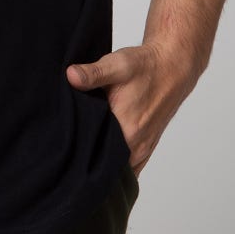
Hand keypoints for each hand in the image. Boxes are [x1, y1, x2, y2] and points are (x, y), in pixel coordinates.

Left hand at [65, 42, 200, 176]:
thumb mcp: (117, 64)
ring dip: (101, 162)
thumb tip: (70, 75)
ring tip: (81, 149)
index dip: (76, 152)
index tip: (61, 146)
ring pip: (116, 169)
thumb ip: (92, 73)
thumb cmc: (146, 67)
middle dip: (85, 160)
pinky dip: (115, 164)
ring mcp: (143, 150)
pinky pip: (128, 166)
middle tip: (67, 148)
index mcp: (127, 130)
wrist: (173, 68)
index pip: (93, 155)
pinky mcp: (146, 148)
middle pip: (103, 165)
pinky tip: (100, 151)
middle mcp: (136, 146)